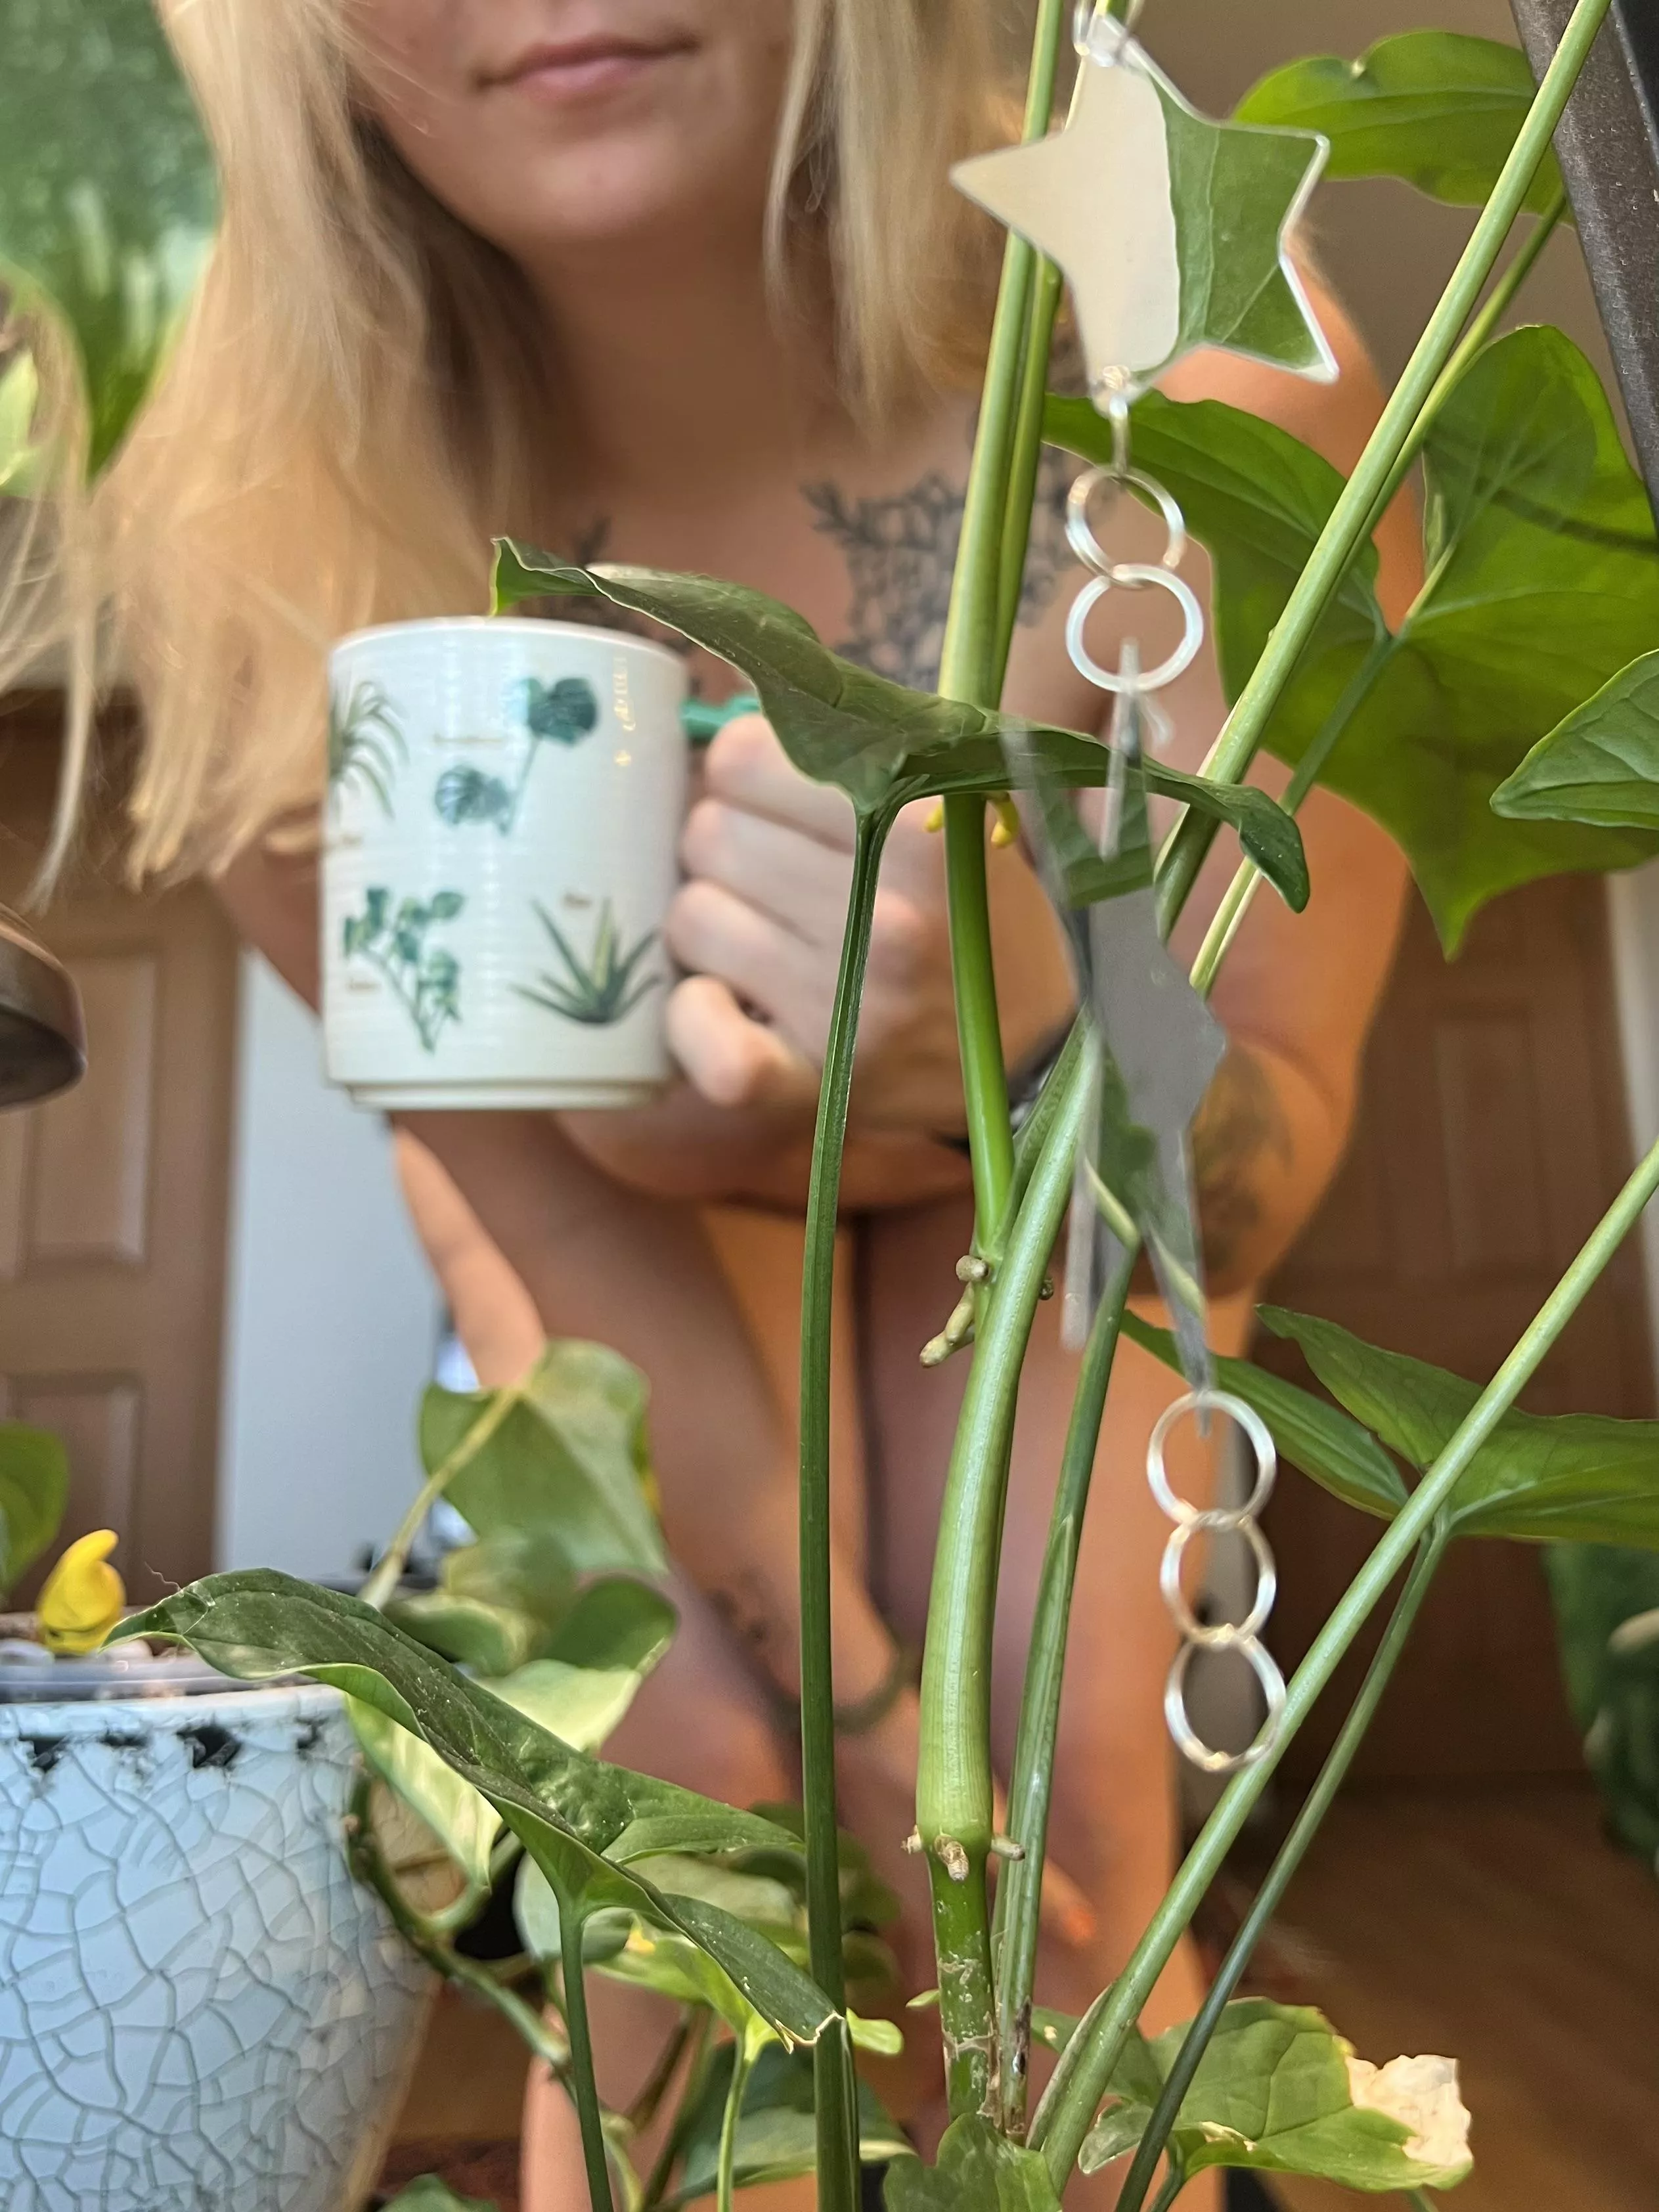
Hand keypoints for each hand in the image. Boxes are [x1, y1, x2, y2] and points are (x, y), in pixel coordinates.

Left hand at [558, 714, 1073, 1204]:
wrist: (1036, 1048)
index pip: (741, 757)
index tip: (774, 806)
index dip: (744, 778)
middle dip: (728, 850)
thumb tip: (721, 725)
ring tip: (764, 939)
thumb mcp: (949, 809)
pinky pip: (707, 1042)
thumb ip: (862, 750)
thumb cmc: (974, 913)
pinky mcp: (815, 1082)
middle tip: (770, 880)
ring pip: (690, 918)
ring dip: (711, 925)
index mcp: (919, 829)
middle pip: (709, 833)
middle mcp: (885, 915)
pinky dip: (693, 1020)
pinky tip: (725, 1006)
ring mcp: (849, 1003)